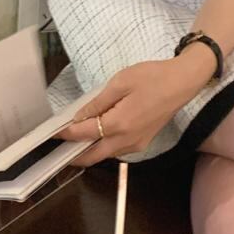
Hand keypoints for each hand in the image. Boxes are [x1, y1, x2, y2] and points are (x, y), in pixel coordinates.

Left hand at [62, 59, 188, 161]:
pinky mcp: (142, 143)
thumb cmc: (151, 77)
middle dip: (74, 155)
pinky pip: (118, 150)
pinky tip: (99, 134)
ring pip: (106, 155)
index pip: (84, 134)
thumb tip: (79, 118)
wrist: (181, 83)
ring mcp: (135, 145)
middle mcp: (126, 141)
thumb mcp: (120, 82)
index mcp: (119, 124)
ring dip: (89, 151)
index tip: (52, 133)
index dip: (66, 134)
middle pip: (93, 157)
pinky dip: (104, 146)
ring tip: (76, 139)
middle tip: (59, 147)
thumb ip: (98, 102)